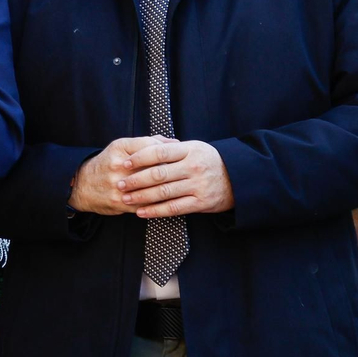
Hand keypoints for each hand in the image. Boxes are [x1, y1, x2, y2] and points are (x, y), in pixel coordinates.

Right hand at [67, 137, 172, 214]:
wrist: (81, 185)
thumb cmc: (106, 164)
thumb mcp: (121, 147)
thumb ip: (147, 142)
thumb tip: (175, 142)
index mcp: (120, 148)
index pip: (152, 146)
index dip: (169, 152)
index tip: (179, 156)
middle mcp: (118, 165)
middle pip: (154, 167)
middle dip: (173, 171)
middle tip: (184, 173)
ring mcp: (118, 185)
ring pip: (152, 187)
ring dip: (169, 189)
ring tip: (180, 187)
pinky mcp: (120, 202)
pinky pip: (146, 203)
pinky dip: (160, 203)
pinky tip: (169, 201)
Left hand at [117, 139, 234, 218]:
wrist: (238, 177)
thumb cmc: (209, 161)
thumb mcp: (194, 148)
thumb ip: (172, 148)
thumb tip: (144, 145)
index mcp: (189, 150)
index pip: (159, 152)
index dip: (139, 158)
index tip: (125, 163)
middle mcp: (193, 167)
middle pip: (158, 173)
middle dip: (135, 180)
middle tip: (120, 184)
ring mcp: (197, 185)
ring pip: (163, 192)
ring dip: (141, 196)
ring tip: (125, 198)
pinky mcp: (200, 202)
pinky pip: (173, 208)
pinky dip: (155, 211)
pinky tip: (141, 211)